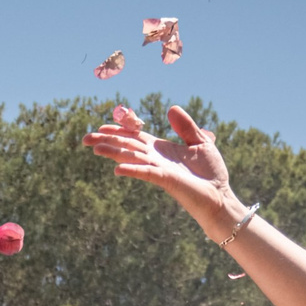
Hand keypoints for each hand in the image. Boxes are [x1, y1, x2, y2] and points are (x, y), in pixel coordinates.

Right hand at [85, 103, 236, 223]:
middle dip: (107, 141)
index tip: (102, 126)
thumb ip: (186, 127)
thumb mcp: (200, 143)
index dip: (119, 130)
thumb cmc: (210, 174)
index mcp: (161, 150)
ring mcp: (159, 170)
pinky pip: (147, 173)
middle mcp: (156, 159)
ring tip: (95, 148)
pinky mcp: (167, 180)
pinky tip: (117, 169)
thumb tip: (171, 108)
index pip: (135, 137)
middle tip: (85, 138)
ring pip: (132, 157)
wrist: (220, 197)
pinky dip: (133, 169)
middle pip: (127, 146)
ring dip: (113, 152)